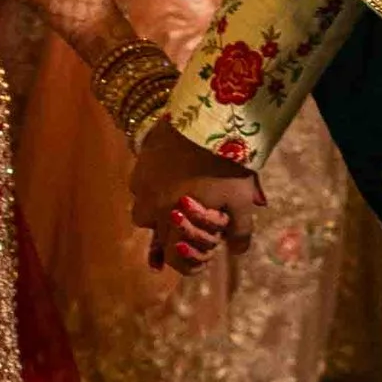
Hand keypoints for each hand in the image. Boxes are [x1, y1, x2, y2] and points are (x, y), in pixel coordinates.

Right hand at [129, 113, 261, 274]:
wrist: (209, 120)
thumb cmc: (227, 165)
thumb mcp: (241, 200)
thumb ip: (240, 230)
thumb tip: (239, 251)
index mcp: (174, 220)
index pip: (171, 255)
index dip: (185, 262)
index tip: (197, 259)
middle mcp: (151, 204)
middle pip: (151, 232)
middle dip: (166, 234)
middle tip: (182, 226)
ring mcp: (143, 178)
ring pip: (140, 203)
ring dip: (154, 206)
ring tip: (172, 197)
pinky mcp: (142, 154)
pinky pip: (140, 176)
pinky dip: (152, 180)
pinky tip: (167, 171)